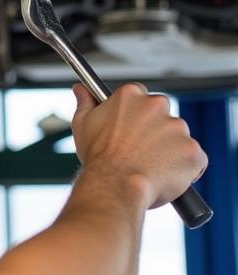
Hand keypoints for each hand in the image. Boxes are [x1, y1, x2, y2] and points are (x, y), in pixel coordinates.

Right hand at [71, 82, 207, 209]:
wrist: (115, 185)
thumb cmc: (98, 158)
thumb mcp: (83, 124)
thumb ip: (86, 102)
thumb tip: (80, 89)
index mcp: (131, 95)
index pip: (141, 97)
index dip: (136, 116)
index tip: (131, 130)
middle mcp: (157, 106)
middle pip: (163, 115)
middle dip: (156, 131)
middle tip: (141, 151)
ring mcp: (178, 128)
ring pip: (179, 137)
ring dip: (170, 150)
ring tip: (152, 167)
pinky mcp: (193, 151)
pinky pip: (195, 158)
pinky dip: (186, 168)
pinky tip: (167, 176)